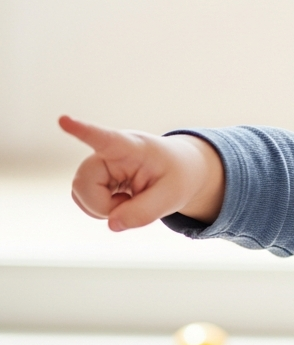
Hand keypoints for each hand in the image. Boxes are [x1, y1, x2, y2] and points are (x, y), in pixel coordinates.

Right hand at [59, 115, 225, 230]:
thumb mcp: (172, 197)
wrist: (178, 169)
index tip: (64, 120)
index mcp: (130, 147)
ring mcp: (96, 164)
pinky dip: (101, 208)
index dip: (82, 130)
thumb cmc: (176, 176)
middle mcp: (106, 152)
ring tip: (128, 199)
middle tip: (130, 203)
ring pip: (80, 194)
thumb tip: (111, 224)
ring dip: (103, 208)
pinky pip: (83, 199)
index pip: (103, 138)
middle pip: (83, 184)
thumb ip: (144, 213)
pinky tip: (120, 200)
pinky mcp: (91, 176)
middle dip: (103, 206)